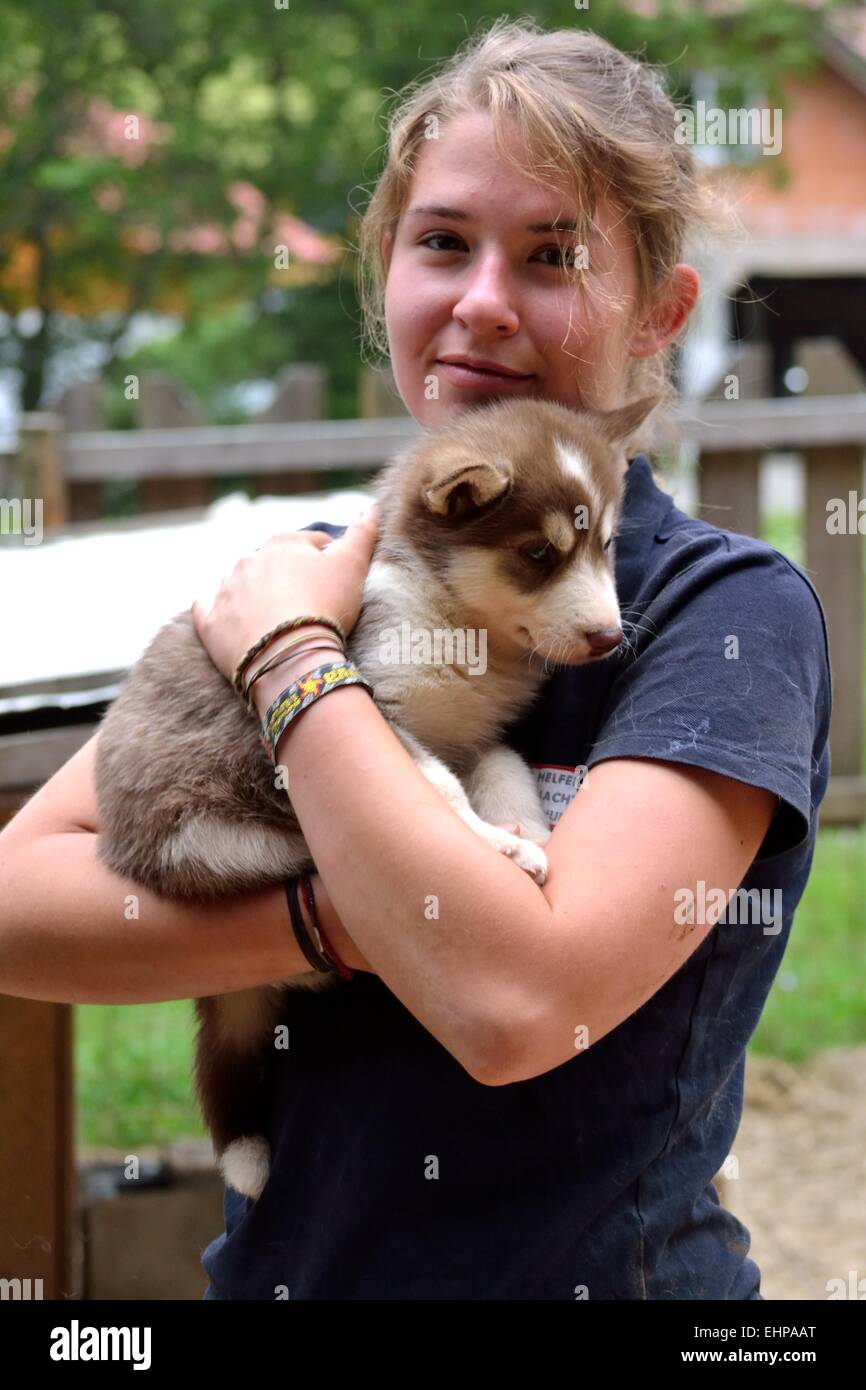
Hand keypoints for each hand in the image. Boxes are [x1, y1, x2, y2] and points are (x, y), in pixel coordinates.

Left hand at [191, 507, 379, 681]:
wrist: (290, 656)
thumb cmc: (325, 607)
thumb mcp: (353, 566)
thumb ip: (363, 533)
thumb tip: (371, 507)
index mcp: (283, 542)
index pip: (311, 544)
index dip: (328, 563)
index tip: (337, 585)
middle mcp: (248, 559)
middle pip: (274, 564)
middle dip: (289, 579)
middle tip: (309, 606)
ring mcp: (226, 590)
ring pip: (241, 584)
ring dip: (255, 594)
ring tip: (275, 620)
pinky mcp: (210, 622)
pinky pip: (207, 609)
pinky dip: (217, 611)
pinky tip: (230, 621)